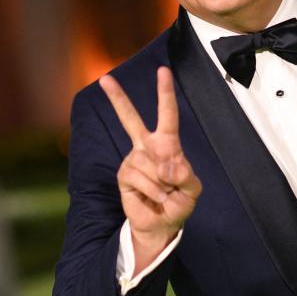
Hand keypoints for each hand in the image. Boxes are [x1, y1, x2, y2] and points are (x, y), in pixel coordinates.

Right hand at [99, 67, 201, 273]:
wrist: (162, 224)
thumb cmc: (179, 202)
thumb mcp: (192, 190)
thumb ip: (185, 175)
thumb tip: (165, 165)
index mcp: (167, 143)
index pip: (167, 114)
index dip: (165, 93)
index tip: (162, 70)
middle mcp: (147, 147)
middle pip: (130, 119)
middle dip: (118, 99)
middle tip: (105, 79)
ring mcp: (133, 160)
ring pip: (148, 164)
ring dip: (162, 183)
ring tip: (166, 193)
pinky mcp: (123, 175)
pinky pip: (140, 177)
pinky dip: (153, 190)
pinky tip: (154, 197)